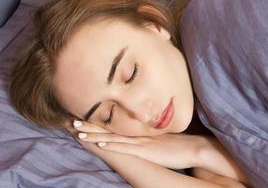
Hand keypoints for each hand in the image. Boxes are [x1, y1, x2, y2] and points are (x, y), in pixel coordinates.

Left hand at [70, 120, 208, 169]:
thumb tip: (139, 136)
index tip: (85, 118)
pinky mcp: (146, 150)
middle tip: (73, 121)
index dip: (99, 122)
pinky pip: (126, 147)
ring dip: (95, 134)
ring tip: (79, 132)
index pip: (116, 124)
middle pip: (110, 128)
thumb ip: (148, 136)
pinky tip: (101, 143)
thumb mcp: (160, 138)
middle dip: (91, 125)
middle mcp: (138, 133)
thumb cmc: (178, 144)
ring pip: (114, 136)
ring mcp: (141, 141)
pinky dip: (112, 145)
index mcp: (140, 130)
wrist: (193, 147)